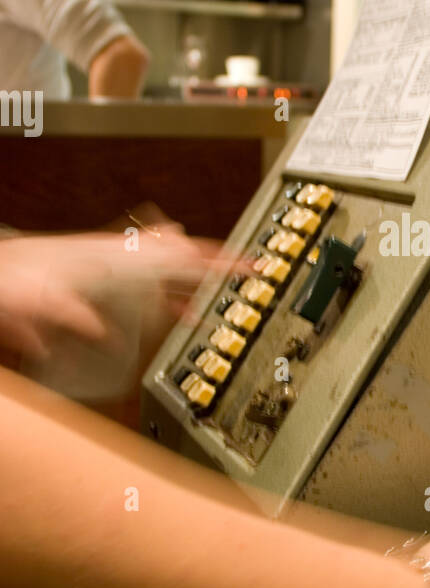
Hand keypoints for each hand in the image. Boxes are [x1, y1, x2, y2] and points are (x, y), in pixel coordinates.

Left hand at [0, 218, 223, 369]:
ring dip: (195, 283)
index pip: (173, 255)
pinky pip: (149, 292)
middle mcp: (117, 260)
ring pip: (166, 274)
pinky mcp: (106, 287)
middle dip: (214, 265)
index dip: (211, 260)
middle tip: (248, 269)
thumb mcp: (40, 300)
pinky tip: (182, 311)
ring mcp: (114, 271)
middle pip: (177, 260)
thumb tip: (101, 332)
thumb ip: (71, 315)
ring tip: (223, 288)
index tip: (242, 262)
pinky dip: (170, 300)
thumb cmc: (14, 280)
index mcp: (110, 258)